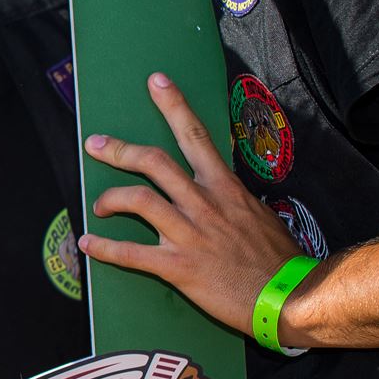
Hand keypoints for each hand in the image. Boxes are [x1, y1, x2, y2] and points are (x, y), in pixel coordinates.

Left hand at [80, 72, 303, 334]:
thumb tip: (223, 195)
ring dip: (109, 198)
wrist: (290, 296)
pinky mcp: (179, 266)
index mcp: (224, 188)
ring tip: (98, 205)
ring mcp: (190, 233)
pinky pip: (131, 253)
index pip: (197, 136)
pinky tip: (88, 244)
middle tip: (95, 144)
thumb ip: (233, 201)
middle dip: (119, 150)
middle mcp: (204, 203)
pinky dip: (104, 247)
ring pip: (138, 200)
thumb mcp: (258, 215)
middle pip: (154, 162)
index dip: (174, 105)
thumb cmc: (277, 259)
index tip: (156, 81)